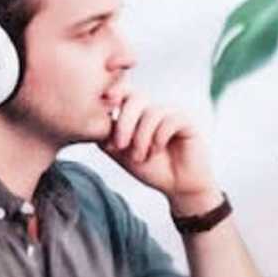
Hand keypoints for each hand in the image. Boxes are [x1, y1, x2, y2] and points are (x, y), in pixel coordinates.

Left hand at [99, 88, 223, 216]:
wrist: (177, 186)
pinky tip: (157, 150)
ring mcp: (170, 113)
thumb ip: (106, 135)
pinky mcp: (186, 122)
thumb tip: (91, 120)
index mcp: (136, 112)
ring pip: (151, 112)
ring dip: (141, 137)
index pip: (123, 90)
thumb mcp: (120, 153)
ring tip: (140, 157)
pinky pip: (169, 120)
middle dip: (124, 122)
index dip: (114, 90)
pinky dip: (159, 137)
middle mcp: (153, 108)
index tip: (105, 99)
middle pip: (135, 98)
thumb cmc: (150, 168)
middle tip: (119, 146)